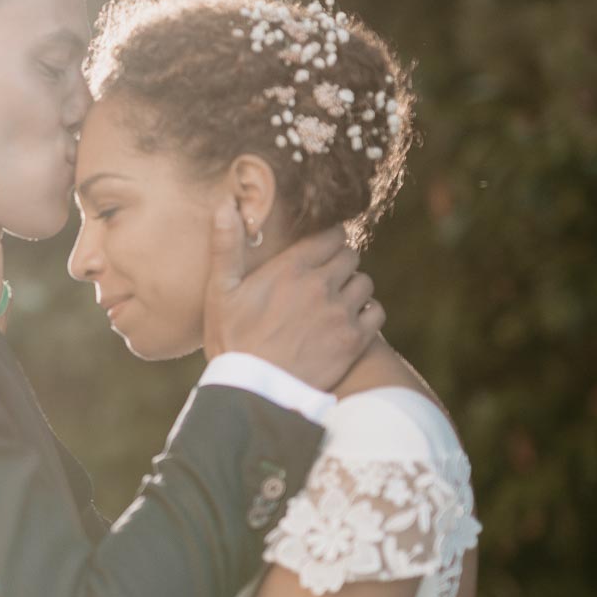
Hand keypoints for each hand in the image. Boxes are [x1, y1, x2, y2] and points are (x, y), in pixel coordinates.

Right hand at [201, 202, 380, 389]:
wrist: (254, 391)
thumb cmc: (232, 341)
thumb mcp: (220, 291)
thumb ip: (226, 245)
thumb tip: (225, 204)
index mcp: (291, 268)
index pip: (330, 235)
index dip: (328, 239)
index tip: (322, 249)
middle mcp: (320, 284)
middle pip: (351, 255)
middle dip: (340, 263)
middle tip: (326, 278)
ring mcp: (340, 312)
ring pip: (364, 283)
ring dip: (353, 288)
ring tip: (336, 302)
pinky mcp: (354, 340)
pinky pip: (376, 312)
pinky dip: (367, 314)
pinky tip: (349, 322)